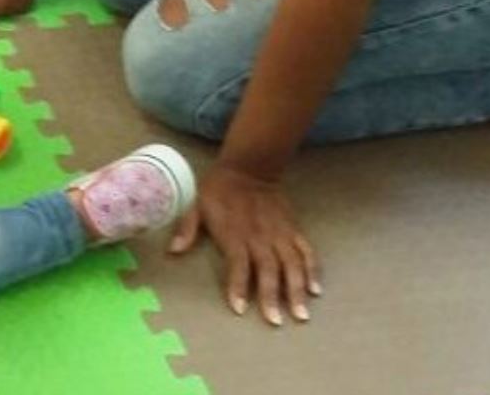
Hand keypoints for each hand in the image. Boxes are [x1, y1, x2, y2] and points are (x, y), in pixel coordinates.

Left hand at [170, 164, 320, 326]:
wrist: (249, 168)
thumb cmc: (218, 190)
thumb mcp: (195, 205)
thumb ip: (187, 229)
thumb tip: (173, 251)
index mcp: (235, 234)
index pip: (238, 265)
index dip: (237, 287)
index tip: (239, 309)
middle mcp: (260, 238)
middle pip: (268, 270)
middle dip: (271, 297)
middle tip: (275, 321)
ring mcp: (279, 235)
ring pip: (291, 265)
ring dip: (296, 290)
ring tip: (300, 314)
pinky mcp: (293, 230)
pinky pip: (306, 252)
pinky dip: (313, 271)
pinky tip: (315, 290)